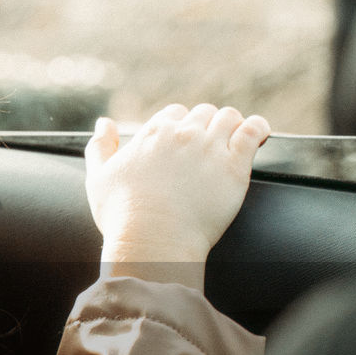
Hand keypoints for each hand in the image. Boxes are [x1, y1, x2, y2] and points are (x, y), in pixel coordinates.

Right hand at [85, 104, 268, 274]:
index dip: (179, 127)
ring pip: (229, 117)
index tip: (181, 144)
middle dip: (205, 126)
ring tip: (232, 140)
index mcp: (153, 133)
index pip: (174, 114)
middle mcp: (184, 134)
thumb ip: (99, 146)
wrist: (153, 241)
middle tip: (206, 147)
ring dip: (230, 125)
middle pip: (203, 113)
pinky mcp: (235, 165)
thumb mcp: (98, 178)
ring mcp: (211, 147)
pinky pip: (253, 131)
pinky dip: (257, 128)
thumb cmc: (122, 217)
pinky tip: (257, 135)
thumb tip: (103, 122)